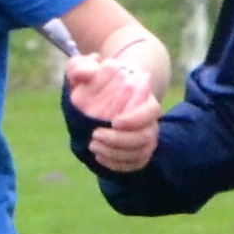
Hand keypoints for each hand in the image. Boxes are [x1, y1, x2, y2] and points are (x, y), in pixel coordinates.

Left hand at [64, 51, 160, 172]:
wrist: (105, 99)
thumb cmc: (97, 82)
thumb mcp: (85, 70)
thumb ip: (81, 68)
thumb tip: (86, 73)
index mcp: (145, 100)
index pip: (151, 111)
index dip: (135, 119)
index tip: (114, 122)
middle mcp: (150, 121)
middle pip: (145, 137)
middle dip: (120, 140)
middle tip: (96, 135)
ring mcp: (146, 139)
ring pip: (140, 153)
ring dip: (116, 153)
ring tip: (93, 145)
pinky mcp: (139, 153)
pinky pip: (135, 165)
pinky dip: (117, 164)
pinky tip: (100, 156)